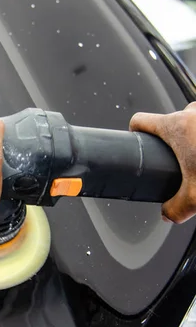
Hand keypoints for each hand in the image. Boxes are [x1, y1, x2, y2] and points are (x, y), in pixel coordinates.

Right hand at [130, 102, 195, 222]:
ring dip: (195, 134)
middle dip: (175, 138)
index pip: (141, 120)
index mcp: (176, 127)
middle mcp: (194, 113)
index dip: (136, 131)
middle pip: (172, 120)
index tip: (138, 138)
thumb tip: (168, 214)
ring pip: (194, 119)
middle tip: (184, 158)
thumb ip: (176, 209)